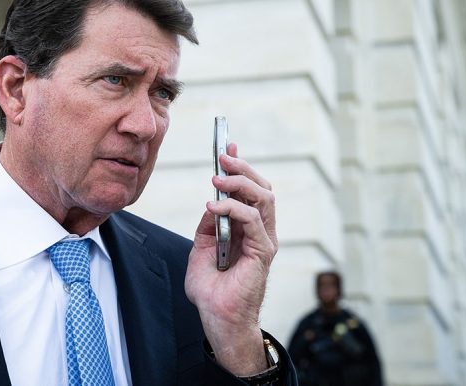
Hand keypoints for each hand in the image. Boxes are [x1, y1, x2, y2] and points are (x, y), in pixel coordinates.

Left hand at [184, 142, 277, 375]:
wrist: (217, 319)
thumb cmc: (211, 291)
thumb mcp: (201, 251)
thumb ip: (207, 228)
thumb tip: (210, 206)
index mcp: (246, 230)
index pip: (250, 192)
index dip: (241, 167)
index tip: (227, 147)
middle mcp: (260, 232)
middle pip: (261, 189)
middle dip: (242, 168)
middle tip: (222, 157)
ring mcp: (264, 241)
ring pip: (264, 199)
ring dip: (239, 183)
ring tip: (217, 178)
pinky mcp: (262, 252)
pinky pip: (253, 221)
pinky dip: (232, 209)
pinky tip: (213, 208)